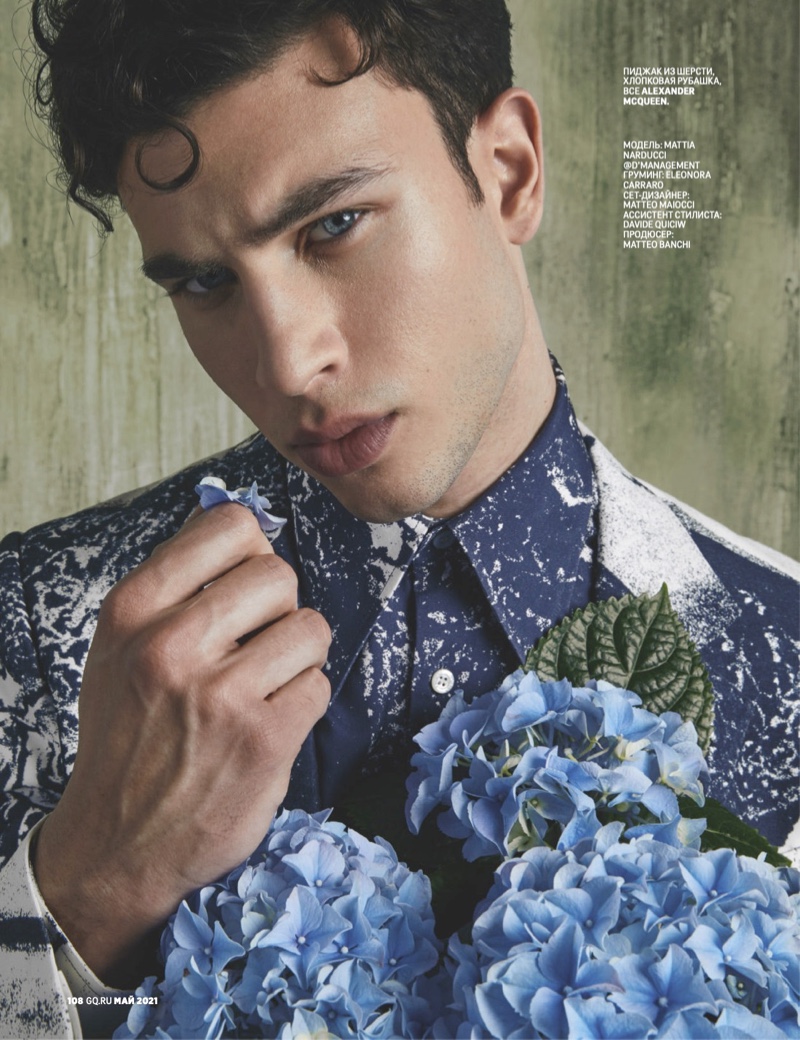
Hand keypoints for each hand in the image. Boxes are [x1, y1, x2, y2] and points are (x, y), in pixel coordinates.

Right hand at [33, 503, 330, 985]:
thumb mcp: (122, 649)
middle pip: (278, 574)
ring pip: (310, 628)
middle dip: (279, 609)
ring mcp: (219, 694)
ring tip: (265, 685)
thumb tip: (242, 525)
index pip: (230, 526)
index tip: (245, 582)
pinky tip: (270, 723)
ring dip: (298, 658)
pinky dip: (304, 702)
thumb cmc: (128, 736)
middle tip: (256, 646)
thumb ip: (174, 585)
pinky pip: (320, 684)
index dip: (252, 551)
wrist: (116, 844)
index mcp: (133, 610)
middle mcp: (171, 644)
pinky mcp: (263, 739)